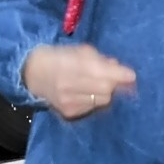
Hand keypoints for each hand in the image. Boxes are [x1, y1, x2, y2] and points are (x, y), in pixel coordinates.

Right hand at [22, 44, 137, 120]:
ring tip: (97, 84)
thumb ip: (100, 59)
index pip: (101, 73)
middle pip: (106, 90)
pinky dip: (95, 100)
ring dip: (106, 92)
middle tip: (116, 78)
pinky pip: (93, 107)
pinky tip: (87, 93)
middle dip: (115, 84)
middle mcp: (69, 85)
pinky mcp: (69, 112)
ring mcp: (68, 101)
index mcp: (71, 64)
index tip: (132, 76)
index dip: (119, 75)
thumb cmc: (60, 57)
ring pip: (102, 100)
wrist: (32, 74)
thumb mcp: (79, 51)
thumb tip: (121, 69)